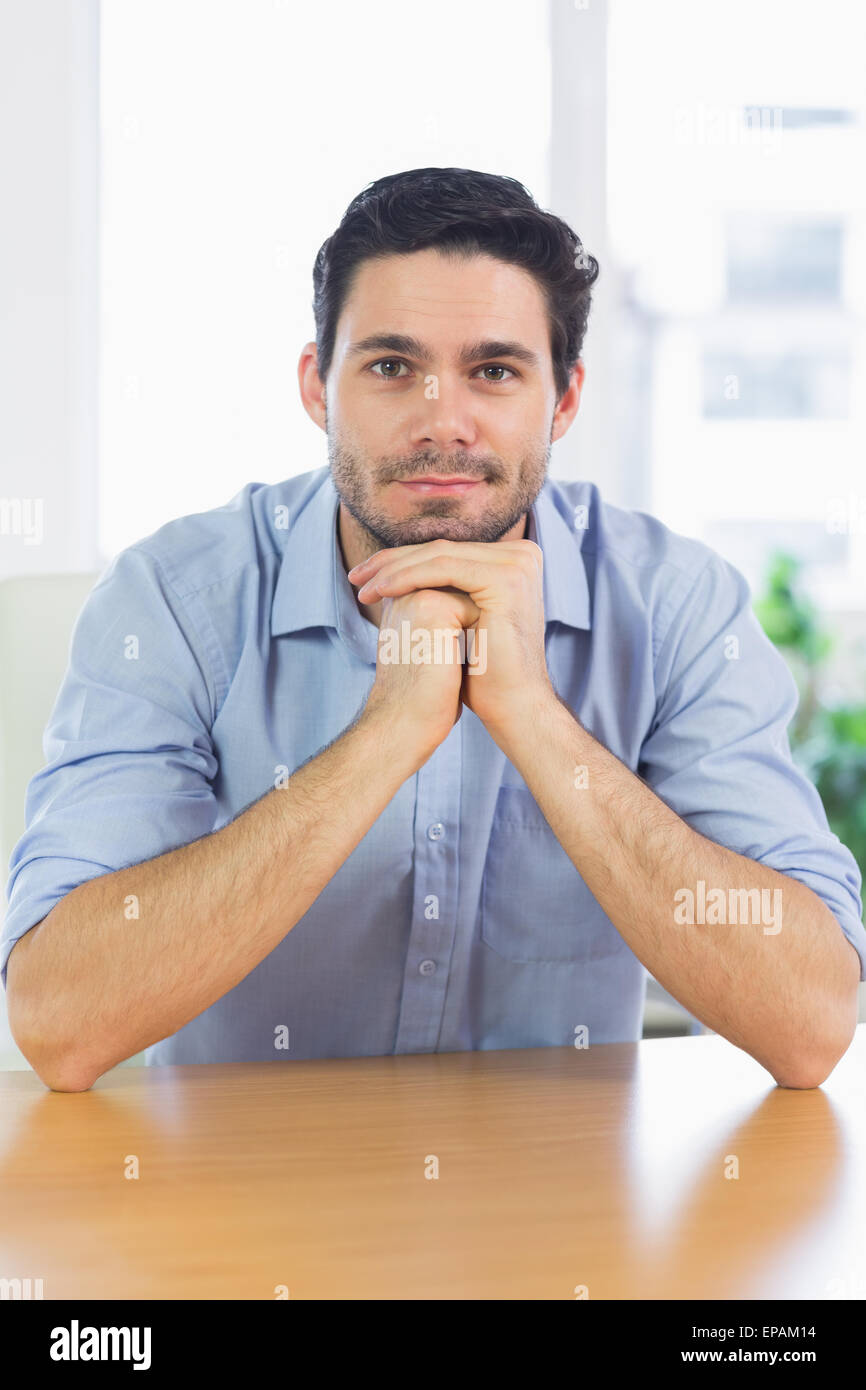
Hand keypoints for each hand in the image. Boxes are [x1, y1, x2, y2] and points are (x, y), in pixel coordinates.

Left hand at [349, 537, 554, 740]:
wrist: (512, 705)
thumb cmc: (483, 671)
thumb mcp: (459, 618)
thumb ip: (441, 587)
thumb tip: (398, 565)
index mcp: (514, 559)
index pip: (447, 551)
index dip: (402, 560)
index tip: (365, 577)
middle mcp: (522, 554)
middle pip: (442, 550)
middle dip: (392, 563)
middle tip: (356, 577)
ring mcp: (518, 563)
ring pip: (440, 556)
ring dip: (394, 570)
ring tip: (363, 589)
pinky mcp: (507, 577)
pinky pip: (445, 568)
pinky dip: (408, 576)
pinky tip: (382, 590)